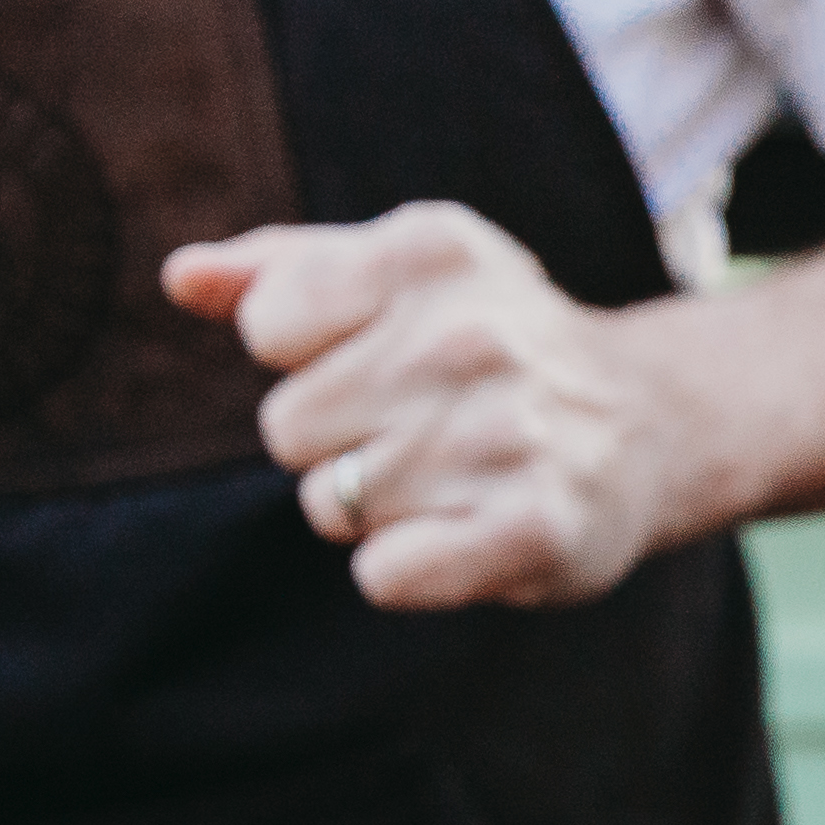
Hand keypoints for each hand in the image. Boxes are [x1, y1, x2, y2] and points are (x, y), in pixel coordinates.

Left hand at [164, 203, 679, 607]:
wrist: (644, 420)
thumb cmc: (486, 342)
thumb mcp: (395, 276)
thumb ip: (279, 270)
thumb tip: (180, 277)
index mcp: (433, 249)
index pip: (268, 326)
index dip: (306, 354)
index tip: (378, 352)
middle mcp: (476, 332)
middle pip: (290, 425)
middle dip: (338, 438)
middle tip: (422, 424)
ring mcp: (510, 432)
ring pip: (331, 504)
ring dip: (378, 504)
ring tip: (454, 472)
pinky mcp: (534, 528)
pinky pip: (383, 574)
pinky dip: (407, 568)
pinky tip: (464, 529)